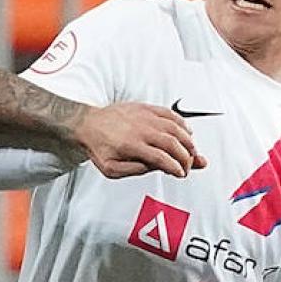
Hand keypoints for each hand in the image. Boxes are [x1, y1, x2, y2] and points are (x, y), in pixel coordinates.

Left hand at [73, 102, 209, 179]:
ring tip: (192, 152)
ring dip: (188, 141)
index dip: (175, 168)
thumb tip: (154, 167)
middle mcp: (140, 129)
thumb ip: (133, 170)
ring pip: (175, 128)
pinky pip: (170, 114)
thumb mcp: (111, 168)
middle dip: (186, 157)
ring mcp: (145, 116)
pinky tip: (187, 132)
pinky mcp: (146, 108)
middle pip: (173, 143)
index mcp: (131, 146)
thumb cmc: (99, 146)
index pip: (161, 158)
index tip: (181, 173)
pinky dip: (182, 124)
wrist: (88, 123)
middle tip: (188, 166)